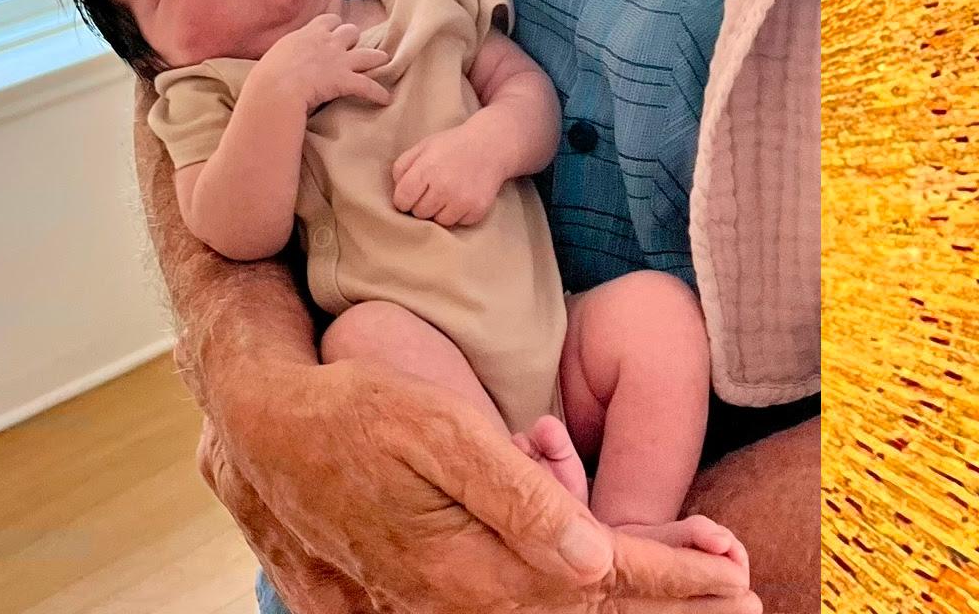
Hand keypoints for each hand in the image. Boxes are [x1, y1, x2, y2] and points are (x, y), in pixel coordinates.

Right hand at [206, 357, 760, 613]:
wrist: (270, 435)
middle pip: (584, 613)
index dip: (670, 580)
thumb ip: (515, 495)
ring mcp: (434, 604)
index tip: (731, 574)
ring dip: (625, 602)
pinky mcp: (417, 596)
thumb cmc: (355, 415)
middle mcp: (458, 600)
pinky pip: (509, 607)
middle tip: (737, 592)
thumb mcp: (436, 431)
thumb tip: (591, 557)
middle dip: (666, 603)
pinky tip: (590, 583)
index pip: (596, 581)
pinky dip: (567, 597)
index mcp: (470, 564)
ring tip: (688, 588)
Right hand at [254, 12, 389, 114]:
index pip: (328, 21)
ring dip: (377, 58)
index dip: (334, 27)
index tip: (335, 32)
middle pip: (351, 31)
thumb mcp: (275, 56)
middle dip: (355, 39)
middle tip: (355, 49)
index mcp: (307, 34)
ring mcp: (338, 60)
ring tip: (384, 61)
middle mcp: (326, 42)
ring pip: (368, 54)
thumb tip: (284, 62)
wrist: (275, 87)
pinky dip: (379, 93)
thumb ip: (287, 54)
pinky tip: (386, 99)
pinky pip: (369, 86)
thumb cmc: (267, 76)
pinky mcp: (345, 80)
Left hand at [391, 124, 503, 226]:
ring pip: (438, 222)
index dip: (404, 199)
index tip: (412, 194)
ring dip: (440, 212)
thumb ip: (402, 167)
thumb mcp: (422, 147)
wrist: (490, 145)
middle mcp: (443, 187)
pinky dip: (458, 214)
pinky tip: (462, 198)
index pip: (402, 201)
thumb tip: (397, 192)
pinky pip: (458, 223)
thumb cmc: (451, 146)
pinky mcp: (477, 210)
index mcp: (426, 169)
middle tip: (433, 191)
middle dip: (422, 204)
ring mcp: (462, 200)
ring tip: (448, 195)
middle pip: (419, 213)